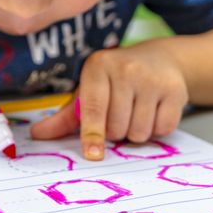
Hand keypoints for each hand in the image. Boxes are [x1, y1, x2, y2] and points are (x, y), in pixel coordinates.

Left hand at [30, 42, 188, 160]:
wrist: (160, 58)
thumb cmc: (116, 80)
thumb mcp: (89, 90)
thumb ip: (65, 116)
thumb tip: (37, 135)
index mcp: (98, 67)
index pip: (93, 108)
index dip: (92, 134)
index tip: (93, 154)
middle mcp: (125, 69)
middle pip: (117, 127)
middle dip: (116, 132)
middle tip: (119, 116)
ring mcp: (152, 78)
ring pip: (140, 132)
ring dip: (136, 133)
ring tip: (137, 112)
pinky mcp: (175, 89)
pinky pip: (163, 129)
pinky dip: (158, 129)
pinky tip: (155, 110)